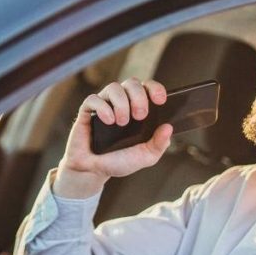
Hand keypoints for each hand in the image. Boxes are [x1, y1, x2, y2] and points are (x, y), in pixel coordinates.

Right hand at [53, 78, 172, 197]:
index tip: (160, 100)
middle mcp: (121, 102)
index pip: (148, 88)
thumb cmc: (120, 161)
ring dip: (121, 103)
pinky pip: (94, 99)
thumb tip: (168, 127)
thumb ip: (159, 144)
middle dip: (138, 96)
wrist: (94, 171)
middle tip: (140, 116)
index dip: (155, 88)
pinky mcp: (87, 111)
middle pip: (131, 83)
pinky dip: (103, 108)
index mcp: (138, 108)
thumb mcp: (145, 156)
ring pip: (113, 87)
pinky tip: (108, 121)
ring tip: (121, 123)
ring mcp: (104, 105)